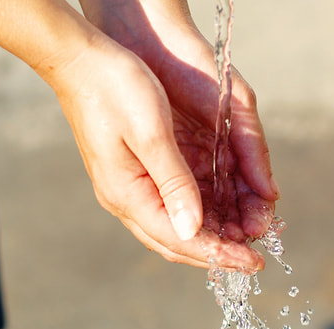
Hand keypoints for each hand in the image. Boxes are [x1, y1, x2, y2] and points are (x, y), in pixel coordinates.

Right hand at [45, 32, 268, 269]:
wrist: (81, 62)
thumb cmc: (115, 89)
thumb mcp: (152, 134)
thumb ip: (174, 183)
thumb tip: (193, 229)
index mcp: (127, 193)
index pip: (179, 239)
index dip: (218, 254)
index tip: (253, 263)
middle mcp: (124, 198)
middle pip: (174, 241)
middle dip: (215, 253)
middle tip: (252, 258)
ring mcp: (125, 187)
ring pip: (171, 226)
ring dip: (207, 236)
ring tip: (241, 237)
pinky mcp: (132, 173)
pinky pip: (167, 206)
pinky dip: (195, 214)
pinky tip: (217, 212)